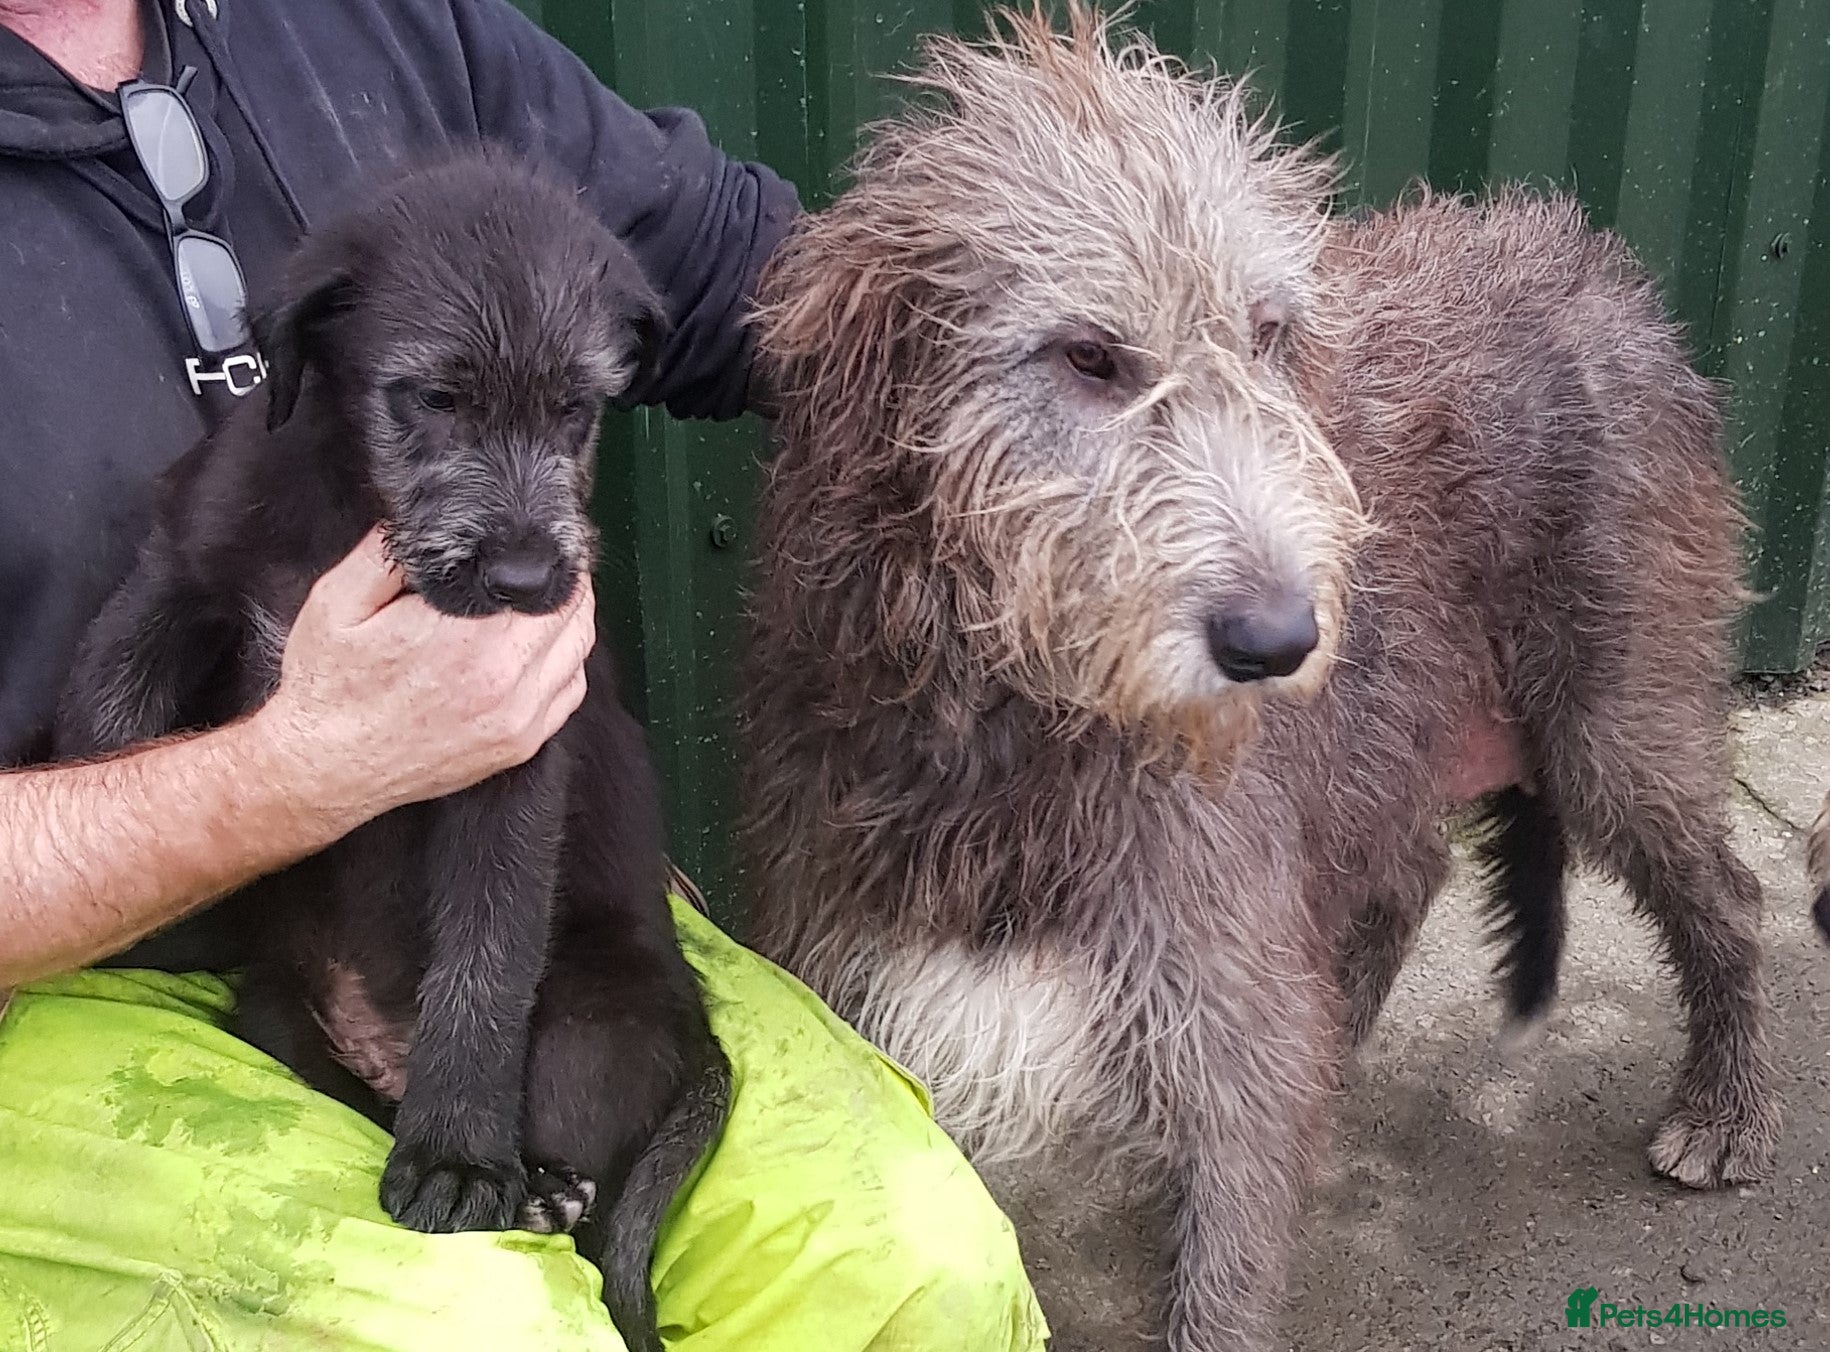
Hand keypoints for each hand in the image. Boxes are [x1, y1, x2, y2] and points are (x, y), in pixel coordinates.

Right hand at [248, 529, 595, 830]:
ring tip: (543, 601)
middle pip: (573, 611)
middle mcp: (502, 679)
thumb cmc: (327, 687)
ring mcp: (518, 717)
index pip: (544, 580)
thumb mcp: (338, 602)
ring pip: (580, 650)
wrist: (323, 770)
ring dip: (569, 619)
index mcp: (464, 638)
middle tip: (545, 564)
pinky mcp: (520, 744)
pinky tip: (539, 648)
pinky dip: (566, 663)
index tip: (537, 539)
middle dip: (563, 580)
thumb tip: (430, 519)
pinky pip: (570, 691)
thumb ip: (387, 553)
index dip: (547, 553)